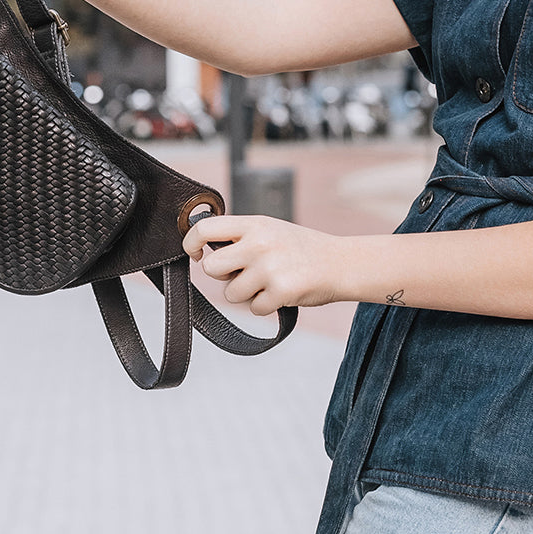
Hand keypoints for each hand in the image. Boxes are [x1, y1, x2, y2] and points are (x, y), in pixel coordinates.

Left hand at [182, 215, 347, 313]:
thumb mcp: (270, 230)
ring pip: (231, 294)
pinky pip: (254, 309)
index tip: (196, 254)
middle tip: (242, 274)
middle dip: (222, 276)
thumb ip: (240, 237)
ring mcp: (270, 268)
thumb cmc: (301, 249)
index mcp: (254, 224)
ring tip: (270, 282)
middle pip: (211, 268)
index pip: (205, 228)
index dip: (191, 243)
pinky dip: (266, 306)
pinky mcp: (281, 291)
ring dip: (247, 295)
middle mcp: (259, 243)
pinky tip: (282, 293)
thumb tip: (205, 252)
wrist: (341, 263)